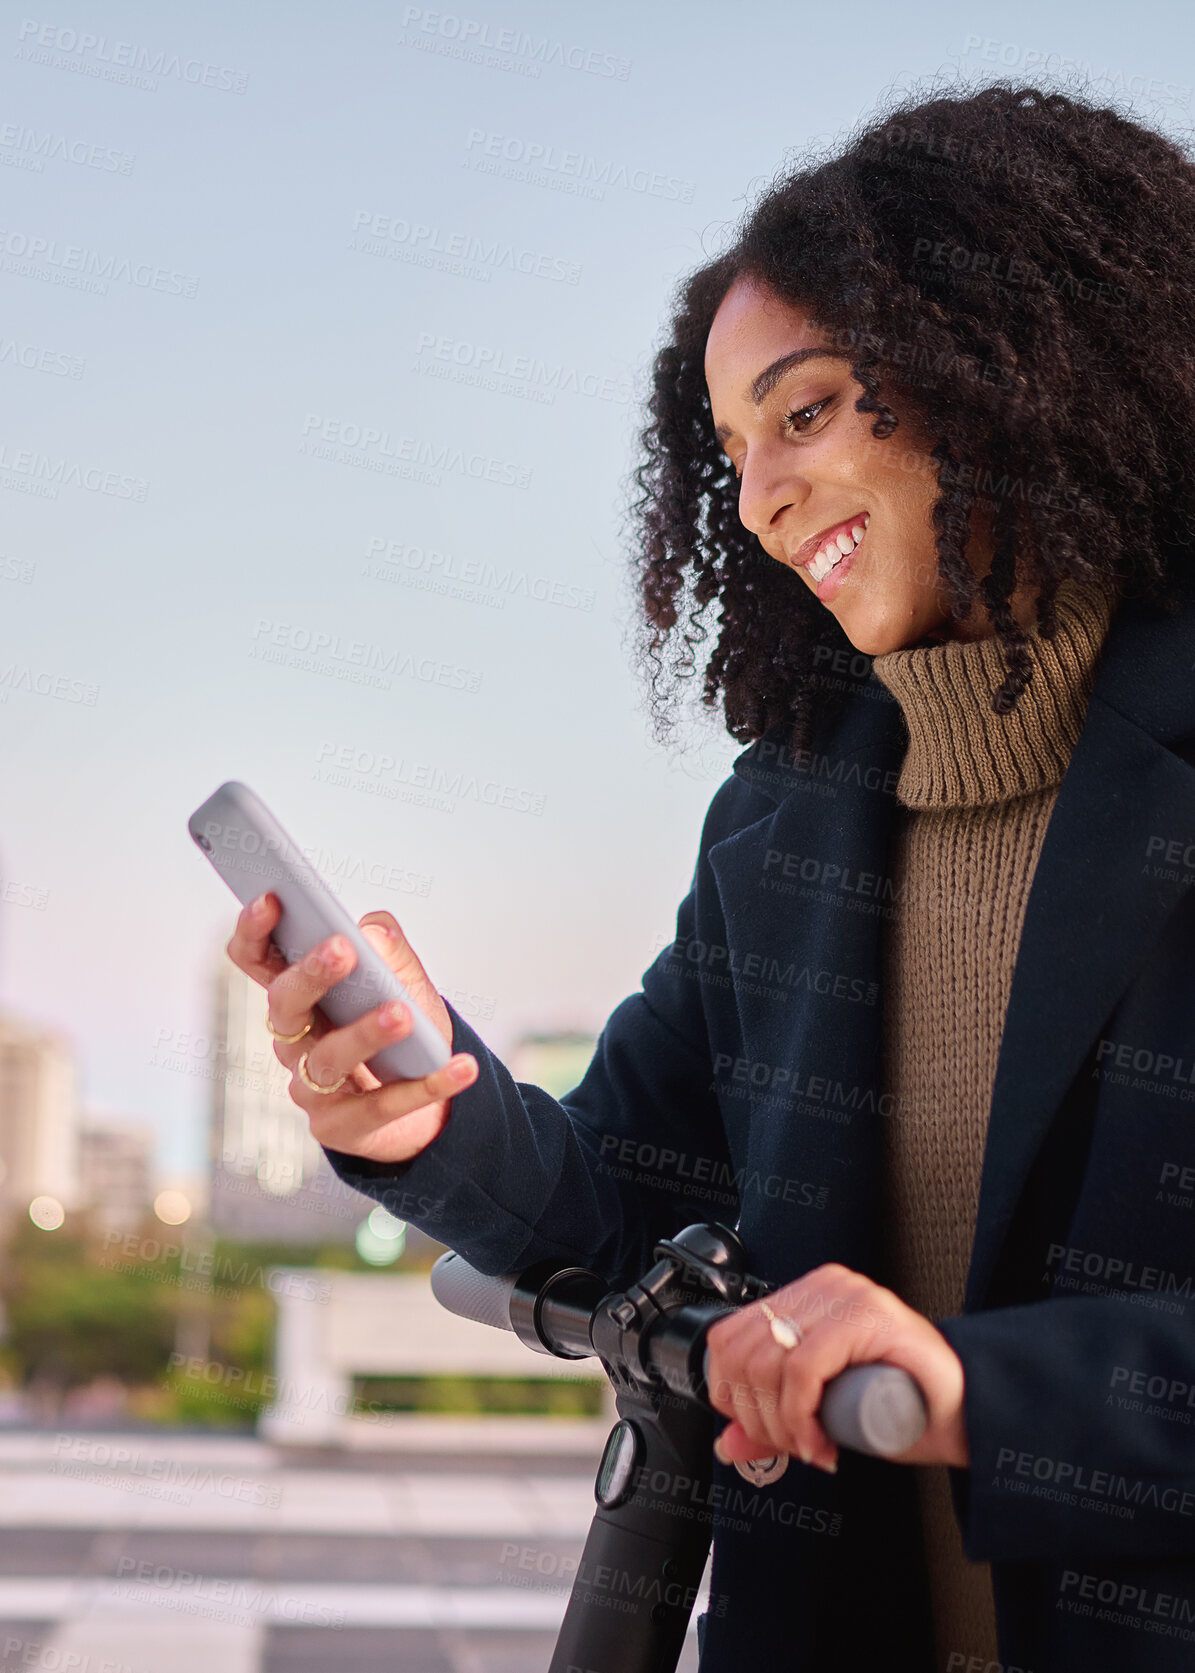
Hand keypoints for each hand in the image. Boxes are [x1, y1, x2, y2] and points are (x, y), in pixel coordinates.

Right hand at [224, 893, 477, 1164]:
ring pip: (329, 1058)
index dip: (254, 930)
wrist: (427, 1105)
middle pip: (285, 1005)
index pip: (256, 959)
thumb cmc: (404, 1031)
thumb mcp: (404, 981)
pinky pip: (383, 1106)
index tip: (272, 898)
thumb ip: (389, 949)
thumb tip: (371, 933)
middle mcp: (294, 1039)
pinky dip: (427, 1085)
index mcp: (300, 995)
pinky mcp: (341, 1127)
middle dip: (311, 975)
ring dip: (366, 1033)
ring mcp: (312, 1087)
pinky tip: (460, 1067)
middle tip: (342, 950)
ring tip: (404, 1014)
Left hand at [703, 1263, 968, 1472]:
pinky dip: (800, 1418)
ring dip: (780, 1425)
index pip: (728, 1339)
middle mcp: (822, 1286)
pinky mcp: (866, 1315)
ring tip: (811, 1447)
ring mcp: (846, 1295)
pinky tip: (823, 1444)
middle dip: (758, 1419)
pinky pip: (803, 1368)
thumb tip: (725, 1442)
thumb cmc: (903, 1406)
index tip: (766, 1434)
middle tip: (793, 1448)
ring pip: (768, 1363)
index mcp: (804, 1297)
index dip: (732, 1397)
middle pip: (744, 1354)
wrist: (966, 1412)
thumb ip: (775, 1421)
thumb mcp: (824, 1413)